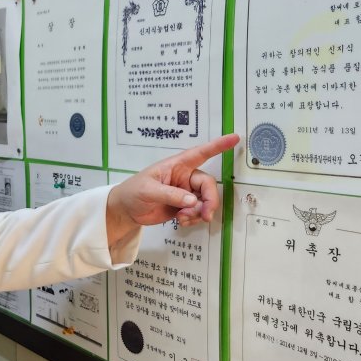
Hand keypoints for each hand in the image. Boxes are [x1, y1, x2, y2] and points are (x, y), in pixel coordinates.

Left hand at [106, 134, 239, 250]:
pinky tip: (181, 222)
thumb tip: (192, 200)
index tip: (234, 138)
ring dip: (199, 212)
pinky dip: (194, 219)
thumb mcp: (148, 190)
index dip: (217, 146)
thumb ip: (170, 194)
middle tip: (205, 215)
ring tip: (183, 219)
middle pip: (208, 185)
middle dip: (210, 201)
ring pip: (205, 201)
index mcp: (177, 165)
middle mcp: (184, 177)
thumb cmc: (133, 191)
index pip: (200, 153)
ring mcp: (185, 193)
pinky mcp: (184, 207)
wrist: (126, 211)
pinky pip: (198, 212)